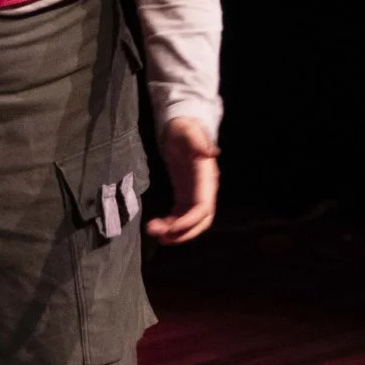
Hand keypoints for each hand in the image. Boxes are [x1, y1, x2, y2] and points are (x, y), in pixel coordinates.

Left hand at [148, 116, 218, 243]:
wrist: (180, 128)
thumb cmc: (183, 128)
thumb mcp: (188, 130)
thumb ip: (197, 140)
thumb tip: (209, 153)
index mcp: (206, 178)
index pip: (203, 207)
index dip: (190, 221)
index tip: (172, 228)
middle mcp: (204, 189)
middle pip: (201, 220)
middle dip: (183, 232)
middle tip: (161, 236)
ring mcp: (195, 193)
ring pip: (190, 221)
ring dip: (176, 231)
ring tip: (155, 234)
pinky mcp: (185, 194)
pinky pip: (181, 215)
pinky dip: (172, 224)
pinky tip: (158, 227)